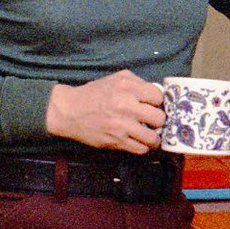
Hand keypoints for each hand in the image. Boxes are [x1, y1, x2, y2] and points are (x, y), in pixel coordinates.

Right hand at [46, 70, 165, 153]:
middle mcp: (126, 106)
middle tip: (152, 121)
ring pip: (153, 138)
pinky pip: (140, 149)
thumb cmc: (95, 94)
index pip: (158, 97)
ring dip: (153, 137)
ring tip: (149, 135)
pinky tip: (138, 141)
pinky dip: (142, 147)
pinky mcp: (116, 141)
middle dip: (157, 120)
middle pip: (159, 118)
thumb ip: (138, 83)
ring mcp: (122, 126)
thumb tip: (157, 94)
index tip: (152, 105)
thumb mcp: (116, 79)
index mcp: (127, 88)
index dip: (156, 102)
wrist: (70, 111)